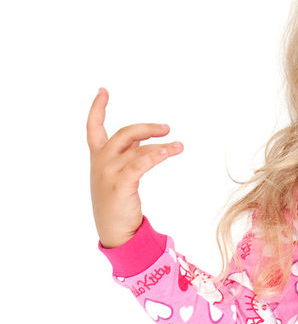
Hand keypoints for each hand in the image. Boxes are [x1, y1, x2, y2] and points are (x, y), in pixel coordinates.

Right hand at [87, 88, 182, 247]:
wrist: (113, 232)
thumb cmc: (117, 207)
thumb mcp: (117, 178)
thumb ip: (126, 159)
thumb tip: (143, 144)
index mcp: (98, 159)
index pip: (93, 128)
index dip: (97, 108)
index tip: (103, 91)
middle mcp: (101, 162)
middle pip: (124, 134)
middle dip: (146, 128)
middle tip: (166, 128)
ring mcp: (109, 172)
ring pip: (137, 148)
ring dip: (160, 144)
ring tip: (178, 146)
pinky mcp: (120, 183)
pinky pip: (141, 162)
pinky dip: (156, 154)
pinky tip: (170, 151)